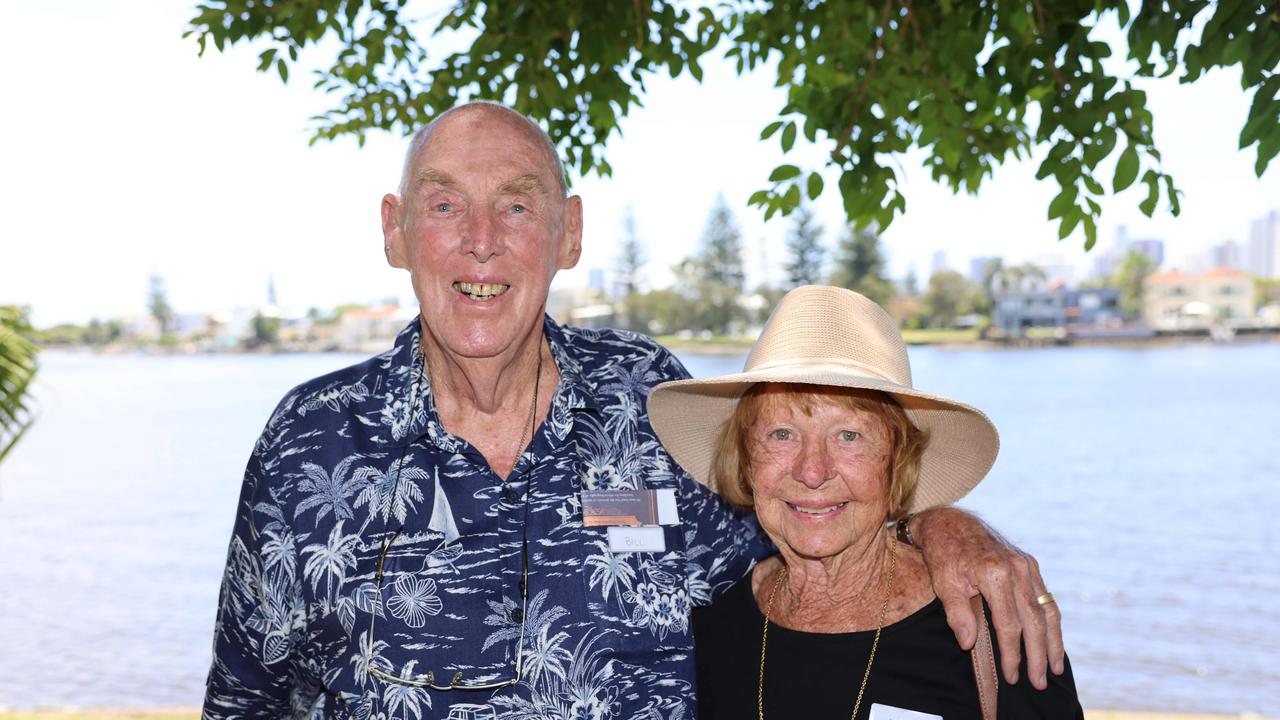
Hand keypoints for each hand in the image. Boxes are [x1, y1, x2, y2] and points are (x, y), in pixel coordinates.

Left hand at [912, 507, 1064, 688]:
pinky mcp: (1029, 563)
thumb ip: (957, 613)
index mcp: (994, 574)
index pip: (1009, 624)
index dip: (1011, 653)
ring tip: (1054, 668)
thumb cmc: (943, 553)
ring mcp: (1026, 564)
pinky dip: (1051, 620)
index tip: (1011, 676)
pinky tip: (1051, 639)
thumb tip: (968, 644)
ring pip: (1047, 609)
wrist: (950, 522)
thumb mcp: (942, 582)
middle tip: (1039, 681)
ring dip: (1053, 641)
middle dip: (1038, 655)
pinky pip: (1045, 596)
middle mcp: (1016, 568)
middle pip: (1034, 620)